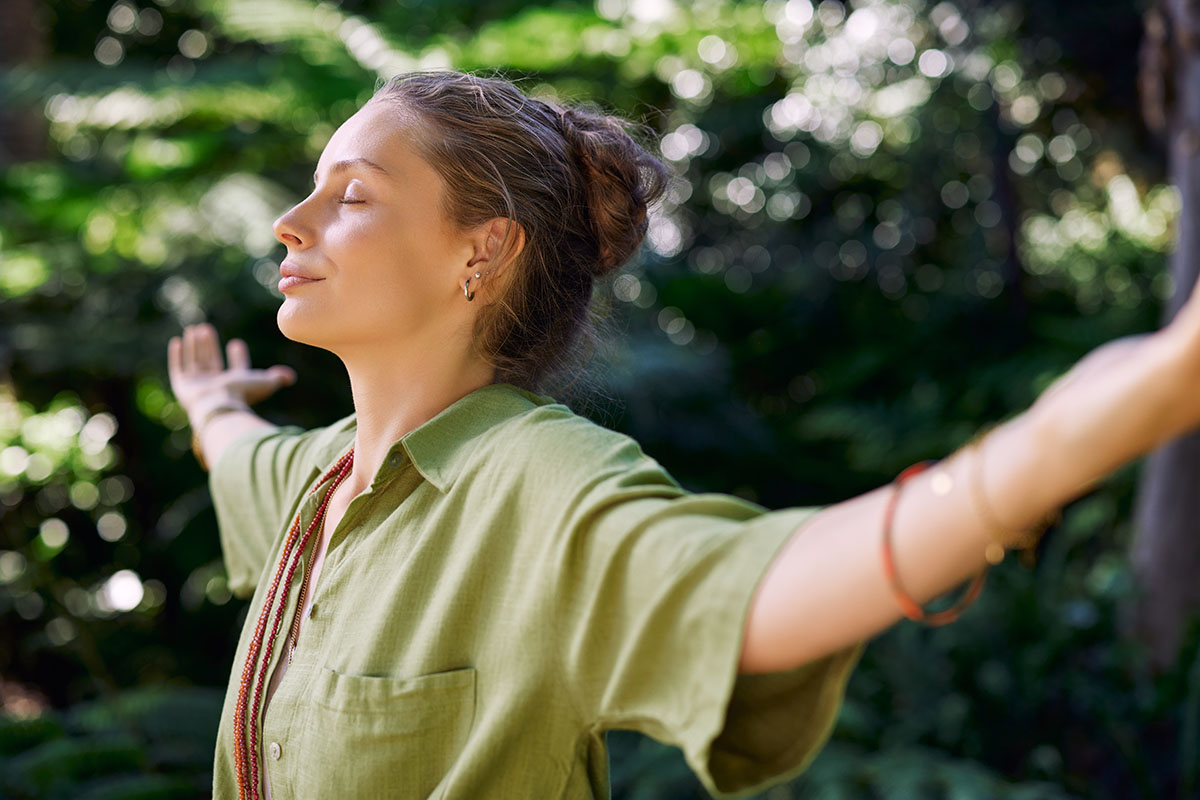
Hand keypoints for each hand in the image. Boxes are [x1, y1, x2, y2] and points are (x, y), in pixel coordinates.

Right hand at [167, 323, 295, 422]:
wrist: (219, 405)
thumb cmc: (242, 394)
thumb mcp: (264, 383)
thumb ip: (277, 378)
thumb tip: (291, 377)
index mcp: (235, 384)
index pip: (237, 367)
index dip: (238, 356)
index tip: (237, 343)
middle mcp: (216, 385)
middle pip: (213, 361)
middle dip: (210, 346)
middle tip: (207, 329)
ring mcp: (198, 385)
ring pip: (196, 361)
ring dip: (195, 345)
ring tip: (194, 329)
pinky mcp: (183, 385)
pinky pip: (179, 367)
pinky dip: (177, 355)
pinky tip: (177, 341)